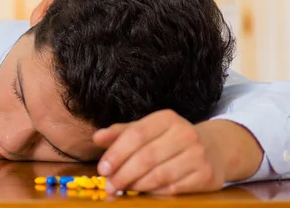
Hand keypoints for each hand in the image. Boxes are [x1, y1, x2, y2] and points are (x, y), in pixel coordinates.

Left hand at [93, 109, 262, 194]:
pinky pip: (174, 188)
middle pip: (147, 156)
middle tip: (109, 185)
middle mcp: (185, 133)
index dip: (117, 153)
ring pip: (160, 174)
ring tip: (122, 189)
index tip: (102, 168)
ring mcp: (198, 155)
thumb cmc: (170, 139)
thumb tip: (97, 138)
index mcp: (167, 118)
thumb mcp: (147, 130)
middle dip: (123, 173)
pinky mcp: (207, 175)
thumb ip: (120, 133)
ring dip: (137, 185)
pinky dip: (155, 192)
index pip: (136, 134)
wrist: (213, 149)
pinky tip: (143, 193)